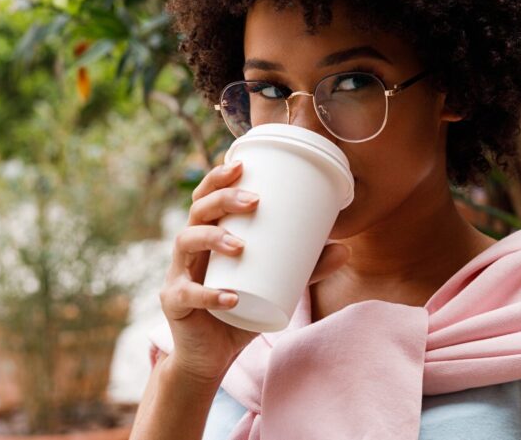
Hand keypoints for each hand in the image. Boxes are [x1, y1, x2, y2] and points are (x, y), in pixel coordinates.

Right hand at [159, 160, 350, 383]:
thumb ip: (307, 269)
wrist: (211, 356)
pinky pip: (187, 294)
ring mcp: (178, 274)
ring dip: (213, 238)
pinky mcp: (174, 303)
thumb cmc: (241, 311)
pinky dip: (209, 294)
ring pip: (186, 242)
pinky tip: (230, 297)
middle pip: (197, 211)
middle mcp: (189, 249)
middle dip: (222, 200)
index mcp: (209, 235)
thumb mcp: (278, 286)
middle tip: (254, 201)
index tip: (242, 165)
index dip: (218, 178)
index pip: (207, 197)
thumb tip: (345, 249)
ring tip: (241, 246)